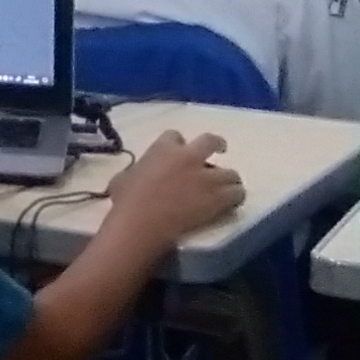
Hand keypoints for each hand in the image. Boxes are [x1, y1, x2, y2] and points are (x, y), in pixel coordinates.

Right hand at [106, 129, 244, 247]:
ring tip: (224, 189)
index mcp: (163, 149)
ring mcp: (207, 178)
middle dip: (217, 145)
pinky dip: (235, 198)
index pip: (174, 135)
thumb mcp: (122, 179)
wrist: (144, 224)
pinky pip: (238, 193)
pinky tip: (229, 204)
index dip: (176, 144)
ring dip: (228, 180)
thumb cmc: (127, 202)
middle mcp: (190, 157)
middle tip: (219, 152)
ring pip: (231, 172)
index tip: (176, 154)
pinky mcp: (219, 198)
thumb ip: (135, 172)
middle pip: (212, 140)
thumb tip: (136, 175)